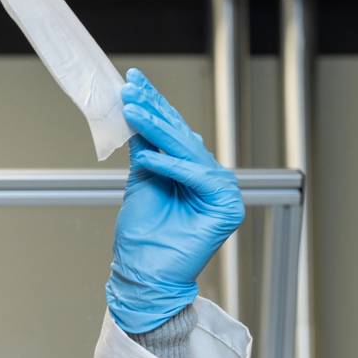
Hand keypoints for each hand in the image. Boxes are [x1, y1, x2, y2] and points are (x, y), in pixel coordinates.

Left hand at [106, 68, 244, 333]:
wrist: (143, 274)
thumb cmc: (142, 237)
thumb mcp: (140, 181)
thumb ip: (146, 150)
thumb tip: (139, 115)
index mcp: (191, 171)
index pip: (173, 132)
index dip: (154, 106)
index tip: (132, 82)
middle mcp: (209, 178)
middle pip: (182, 136)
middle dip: (155, 109)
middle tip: (131, 89)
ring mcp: (221, 192)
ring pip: (189, 151)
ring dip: (159, 129)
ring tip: (133, 112)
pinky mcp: (226, 208)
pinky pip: (199, 177)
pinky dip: (173, 166)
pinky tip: (149, 156)